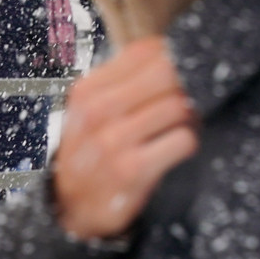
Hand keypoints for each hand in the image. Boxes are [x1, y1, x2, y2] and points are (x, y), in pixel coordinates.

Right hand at [51, 37, 198, 239]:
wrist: (70, 208)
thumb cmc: (88, 153)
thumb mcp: (90, 111)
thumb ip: (121, 81)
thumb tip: (167, 51)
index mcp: (87, 90)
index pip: (144, 50)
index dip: (170, 56)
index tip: (177, 69)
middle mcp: (97, 111)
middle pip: (165, 72)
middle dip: (184, 83)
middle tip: (186, 96)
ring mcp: (113, 141)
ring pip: (178, 105)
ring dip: (189, 115)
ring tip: (181, 124)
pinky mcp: (134, 170)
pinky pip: (183, 141)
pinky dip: (187, 142)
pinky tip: (175, 148)